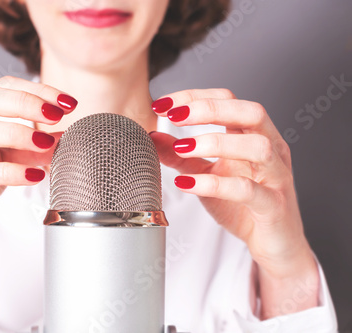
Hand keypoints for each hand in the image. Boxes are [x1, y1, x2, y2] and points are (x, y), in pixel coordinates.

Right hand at [0, 76, 76, 243]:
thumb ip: (32, 149)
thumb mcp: (6, 162)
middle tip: (56, 115)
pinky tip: (32, 175)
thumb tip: (66, 136)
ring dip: (14, 133)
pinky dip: (5, 171)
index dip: (35, 90)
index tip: (68, 103)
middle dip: (25, 103)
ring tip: (46, 144)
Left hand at [150, 89, 318, 317]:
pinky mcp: (273, 206)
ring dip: (216, 142)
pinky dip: (215, 184)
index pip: (229, 100)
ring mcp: (276, 177)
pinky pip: (247, 190)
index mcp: (254, 135)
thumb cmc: (243, 206)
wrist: (272, 246)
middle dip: (210, 109)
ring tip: (182, 148)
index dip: (195, 97)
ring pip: (258, 147)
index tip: (163, 104)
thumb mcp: (206, 174)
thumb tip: (152, 136)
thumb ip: (180, 155)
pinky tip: (187, 184)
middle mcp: (271, 149)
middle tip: (174, 116)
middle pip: (251, 112)